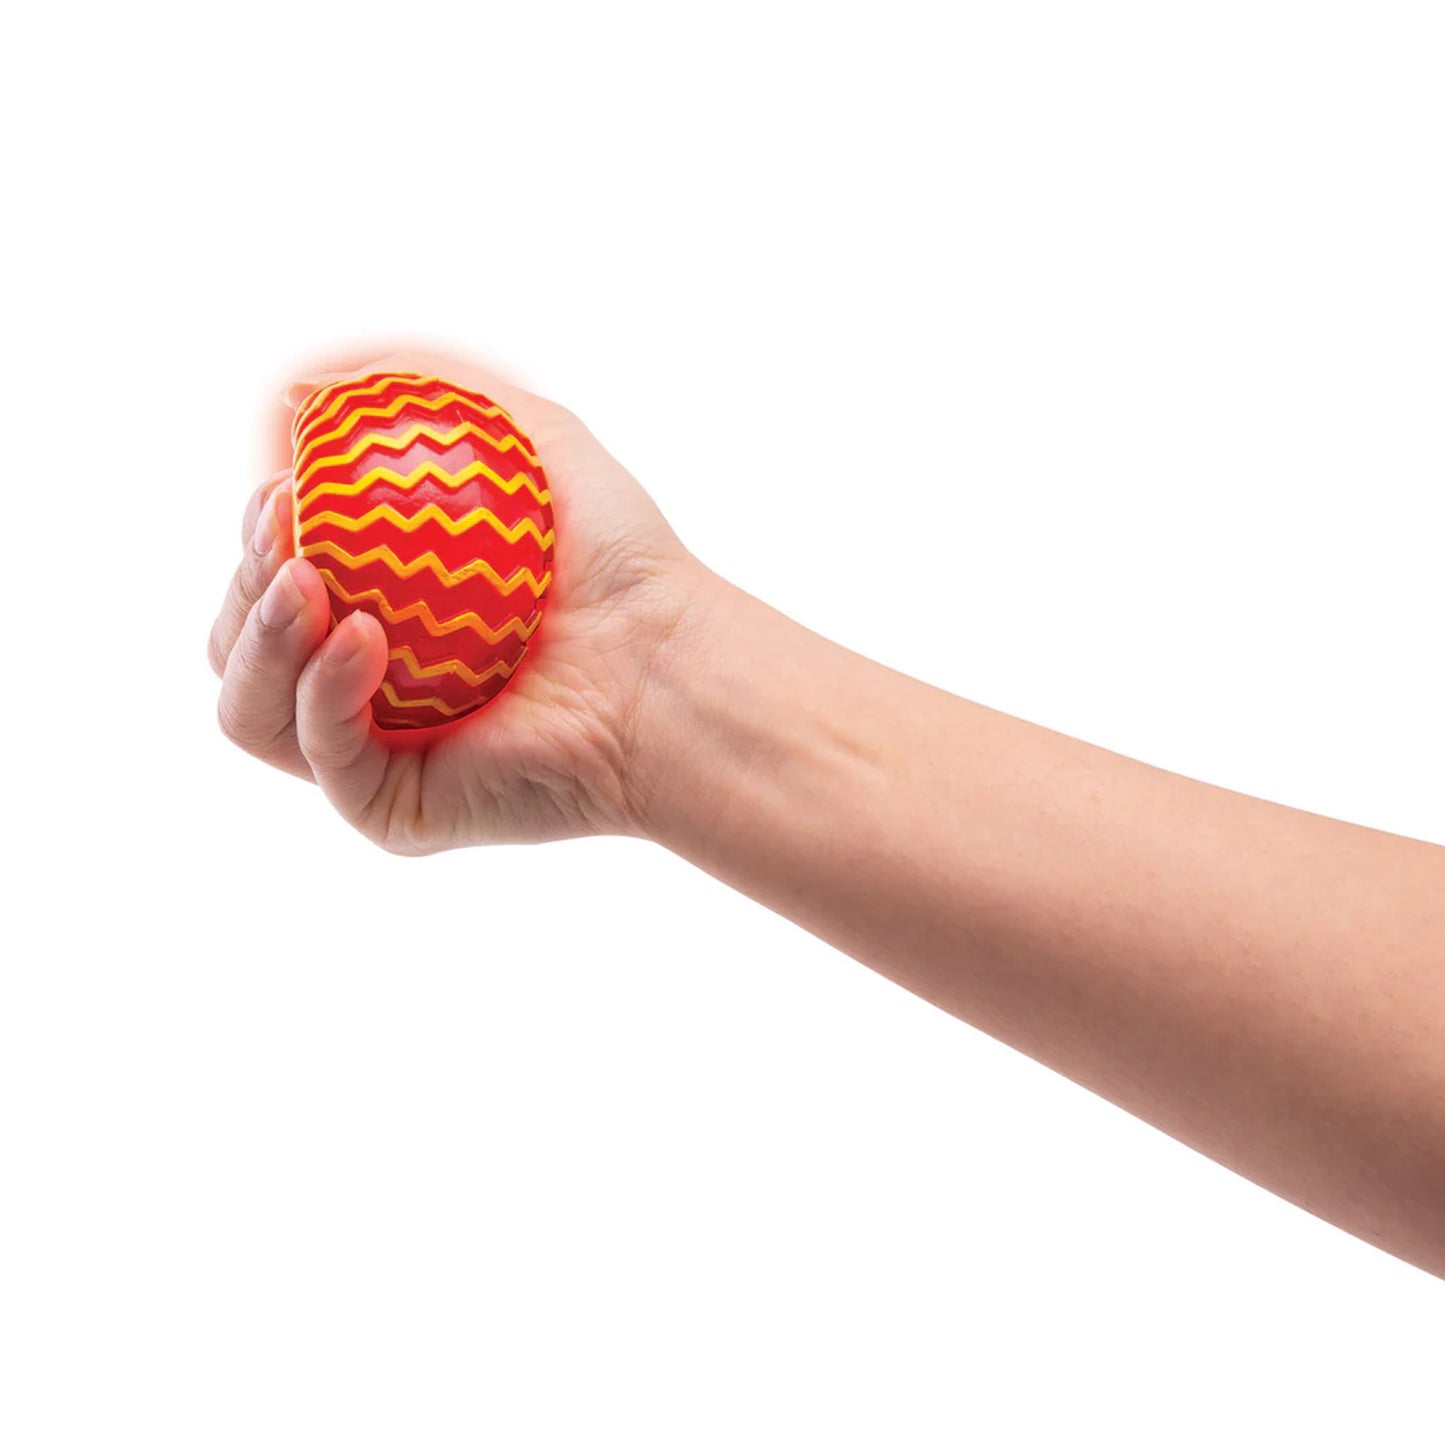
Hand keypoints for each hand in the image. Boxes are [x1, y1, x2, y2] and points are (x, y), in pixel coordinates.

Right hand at [208, 347, 700, 852]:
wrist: (669, 660)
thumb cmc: (620, 560)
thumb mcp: (532, 438)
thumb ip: (430, 389)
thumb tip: (300, 390)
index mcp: (380, 614)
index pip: (268, 585)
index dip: (254, 539)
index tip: (283, 489)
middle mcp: (366, 689)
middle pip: (238, 646)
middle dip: (241, 583)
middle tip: (287, 528)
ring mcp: (376, 753)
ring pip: (247, 709)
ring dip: (258, 637)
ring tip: (306, 583)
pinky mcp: (394, 807)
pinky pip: (317, 753)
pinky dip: (321, 690)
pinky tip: (362, 638)